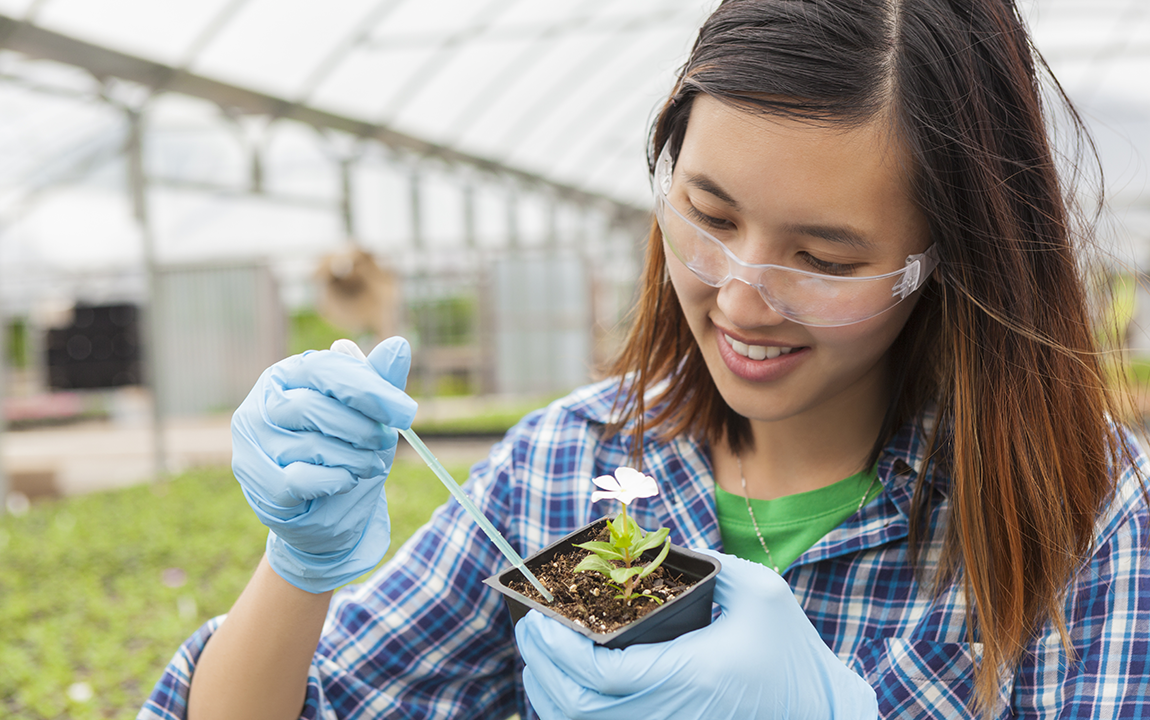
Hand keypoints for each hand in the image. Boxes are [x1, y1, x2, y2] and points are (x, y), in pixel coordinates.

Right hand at [231, 337, 417, 592]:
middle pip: (313, 407)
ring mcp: (252, 442)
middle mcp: (262, 403)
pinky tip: (347, 481)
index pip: (324, 369)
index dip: (368, 389)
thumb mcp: (371, 415)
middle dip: (361, 429)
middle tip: (384, 443)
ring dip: (354, 459)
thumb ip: (381, 382)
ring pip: (311, 446)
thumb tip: (398, 345)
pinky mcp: (256, 480)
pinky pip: (300, 479)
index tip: (406, 412)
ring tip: (368, 465)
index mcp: (289, 374)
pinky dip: (335, 481)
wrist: (329, 510)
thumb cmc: (348, 451)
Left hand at [516, 549, 876, 719]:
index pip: (600, 675)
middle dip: (542, 671)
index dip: (558, 651)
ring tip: (541, 660)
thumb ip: (706, 565)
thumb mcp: (760, 592)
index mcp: (690, 676)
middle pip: (578, 710)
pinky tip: (568, 691)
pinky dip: (576, 716)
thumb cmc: (792, 653)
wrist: (821, 713)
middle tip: (529, 636)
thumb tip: (652, 548)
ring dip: (551, 697)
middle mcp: (672, 715)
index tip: (538, 624)